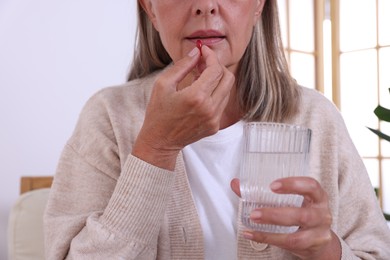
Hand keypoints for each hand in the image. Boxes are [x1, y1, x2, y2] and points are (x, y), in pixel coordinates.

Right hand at [132, 45, 234, 169]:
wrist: (160, 141)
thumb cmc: (158, 112)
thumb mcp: (163, 84)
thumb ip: (182, 65)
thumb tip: (196, 51)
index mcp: (196, 97)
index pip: (215, 69)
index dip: (211, 56)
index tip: (203, 51)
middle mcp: (210, 109)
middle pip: (228, 78)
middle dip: (217, 66)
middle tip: (204, 63)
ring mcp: (214, 119)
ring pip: (227, 90)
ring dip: (217, 80)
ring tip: (200, 78)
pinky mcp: (215, 126)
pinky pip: (222, 103)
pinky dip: (215, 94)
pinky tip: (201, 93)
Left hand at [231, 177, 340, 259]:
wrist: (319, 240)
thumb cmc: (302, 213)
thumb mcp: (290, 200)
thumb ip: (262, 192)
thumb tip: (236, 183)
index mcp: (317, 197)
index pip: (311, 186)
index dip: (293, 185)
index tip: (273, 186)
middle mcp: (321, 214)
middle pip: (303, 215)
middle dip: (276, 214)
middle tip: (255, 212)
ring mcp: (318, 233)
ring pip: (297, 235)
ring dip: (272, 230)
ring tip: (253, 220)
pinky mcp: (311, 246)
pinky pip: (288, 244)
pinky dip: (267, 239)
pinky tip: (252, 234)